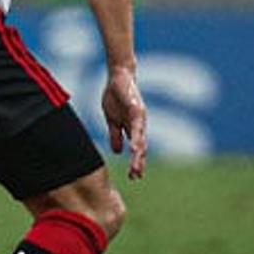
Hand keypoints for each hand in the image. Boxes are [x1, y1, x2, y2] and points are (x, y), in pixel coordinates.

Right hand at [102, 65, 147, 179]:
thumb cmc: (115, 97)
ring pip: (140, 139)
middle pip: (141, 147)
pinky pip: (137, 127)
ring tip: (136, 167)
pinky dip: (136, 139)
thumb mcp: (112, 119)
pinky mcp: (136, 110)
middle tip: (135, 177)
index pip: (137, 148)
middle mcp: (139, 124)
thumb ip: (115, 135)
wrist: (118, 77)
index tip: (134, 176)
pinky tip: (135, 148)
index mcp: (133, 127)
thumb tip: (117, 152)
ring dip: (138, 154)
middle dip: (138, 162)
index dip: (136, 161)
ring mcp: (139, 117)